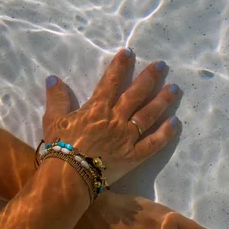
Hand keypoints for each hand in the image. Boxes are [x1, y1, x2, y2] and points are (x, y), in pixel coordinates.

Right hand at [43, 49, 179, 183]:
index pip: (111, 81)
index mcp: (97, 108)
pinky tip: (176, 122)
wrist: (69, 176)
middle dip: (150, 78)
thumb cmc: (60, 148)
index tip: (129, 53)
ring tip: (174, 89)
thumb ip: (56, 98)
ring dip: (162, 100)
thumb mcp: (53, 119)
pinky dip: (165, 133)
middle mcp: (116, 118)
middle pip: (136, 94)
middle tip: (162, 65)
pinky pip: (153, 143)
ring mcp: (127, 137)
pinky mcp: (133, 156)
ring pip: (149, 114)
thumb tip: (53, 78)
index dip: (120, 66)